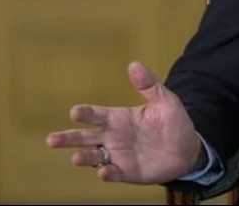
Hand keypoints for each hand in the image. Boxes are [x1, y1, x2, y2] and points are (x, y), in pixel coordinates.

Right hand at [46, 61, 201, 183]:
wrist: (187, 149)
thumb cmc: (173, 122)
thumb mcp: (165, 101)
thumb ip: (149, 85)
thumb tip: (134, 65)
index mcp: (118, 118)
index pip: (97, 114)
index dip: (86, 113)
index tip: (75, 112)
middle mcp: (113, 137)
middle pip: (85, 137)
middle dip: (68, 138)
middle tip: (52, 140)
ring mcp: (118, 155)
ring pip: (93, 157)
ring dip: (83, 158)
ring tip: (76, 158)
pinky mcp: (126, 172)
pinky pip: (113, 173)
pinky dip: (107, 173)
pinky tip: (104, 172)